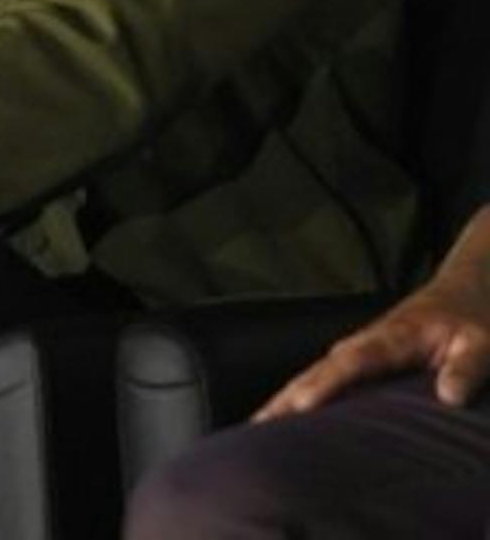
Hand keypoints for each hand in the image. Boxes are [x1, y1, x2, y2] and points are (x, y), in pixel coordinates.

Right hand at [255, 249, 489, 419]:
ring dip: (282, 401)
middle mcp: (362, 345)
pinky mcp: (355, 365)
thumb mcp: (481, 341)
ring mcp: (354, 354)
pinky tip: (281, 420)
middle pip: (315, 372)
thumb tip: (450, 398)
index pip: (351, 362)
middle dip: (285, 398)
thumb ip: (467, 366)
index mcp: (390, 338)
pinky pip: (319, 383)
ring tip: (256, 430)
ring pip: (310, 378)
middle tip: (257, 426)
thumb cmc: (470, 319)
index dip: (325, 383)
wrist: (462, 293)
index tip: (302, 404)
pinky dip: (296, 400)